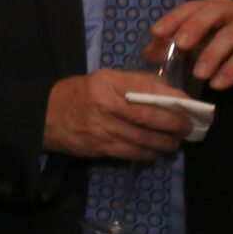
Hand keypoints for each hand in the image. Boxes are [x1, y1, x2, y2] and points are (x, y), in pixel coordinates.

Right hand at [42, 69, 194, 161]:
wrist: (43, 116)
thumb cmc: (78, 94)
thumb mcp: (102, 79)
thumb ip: (134, 83)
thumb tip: (169, 93)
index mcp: (107, 82)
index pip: (147, 88)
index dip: (173, 98)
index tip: (189, 104)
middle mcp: (105, 104)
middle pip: (150, 116)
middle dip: (175, 124)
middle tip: (188, 128)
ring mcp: (102, 128)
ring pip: (145, 138)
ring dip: (166, 143)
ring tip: (175, 143)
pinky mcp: (100, 147)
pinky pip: (133, 153)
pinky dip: (149, 154)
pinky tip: (155, 152)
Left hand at [151, 0, 232, 92]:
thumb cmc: (225, 45)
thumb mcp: (199, 42)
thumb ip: (174, 45)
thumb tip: (149, 52)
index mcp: (214, 5)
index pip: (190, 7)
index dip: (173, 18)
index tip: (156, 33)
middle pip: (214, 12)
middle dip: (195, 27)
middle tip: (181, 46)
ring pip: (232, 34)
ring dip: (213, 54)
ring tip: (199, 75)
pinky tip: (218, 84)